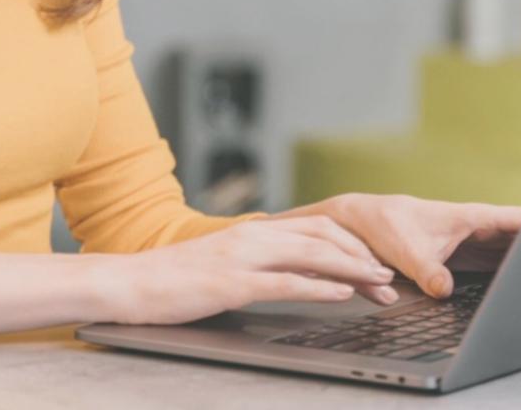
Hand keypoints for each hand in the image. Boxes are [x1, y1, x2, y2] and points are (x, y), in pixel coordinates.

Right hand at [97, 216, 396, 325]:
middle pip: (324, 236)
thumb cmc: (172, 279)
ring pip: (312, 255)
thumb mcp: (222, 264)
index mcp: (253, 232)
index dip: (351, 241)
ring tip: (380, 283)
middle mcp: (253, 237)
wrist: (129, 283)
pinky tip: (343, 294)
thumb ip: (257, 263)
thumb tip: (292, 273)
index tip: (377, 259)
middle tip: (391, 273)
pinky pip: (286, 283)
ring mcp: (244, 258)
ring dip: (352, 269)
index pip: (316, 226)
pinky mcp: (233, 283)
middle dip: (362, 254)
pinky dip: (320, 287)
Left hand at [275, 193, 520, 303]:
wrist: (364, 225)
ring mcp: (477, 246)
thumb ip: (426, 270)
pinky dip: (516, 274)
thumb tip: (445, 290)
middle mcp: (480, 231)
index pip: (518, 219)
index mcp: (472, 218)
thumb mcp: (404, 250)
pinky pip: (502, 266)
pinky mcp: (469, 261)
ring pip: (516, 253)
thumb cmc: (385, 226)